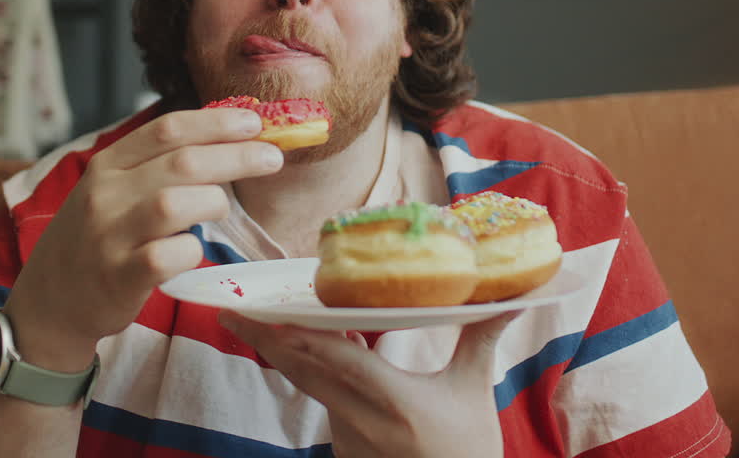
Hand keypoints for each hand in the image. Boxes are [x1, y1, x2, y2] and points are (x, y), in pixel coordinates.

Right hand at [2, 107, 284, 371]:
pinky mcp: (117, 277)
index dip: (215, 122)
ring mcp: (109, 236)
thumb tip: (224, 143)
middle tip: (271, 158)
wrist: (49, 301)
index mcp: (108, 165)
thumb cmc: (96, 240)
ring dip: (212, 201)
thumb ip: (155, 167)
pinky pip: (166, 256)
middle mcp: (105, 194)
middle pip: (181, 162)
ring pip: (174, 203)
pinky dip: (190, 250)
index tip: (253, 121)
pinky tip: (192, 250)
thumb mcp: (112, 191)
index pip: (167, 130)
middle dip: (235, 156)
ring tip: (223, 209)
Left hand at [218, 310, 520, 457]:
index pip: (341, 362)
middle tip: (230, 311)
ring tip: (250, 319)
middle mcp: (364, 423)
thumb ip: (480, 340)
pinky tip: (292, 343)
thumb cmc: (469, 450)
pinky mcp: (344, 448)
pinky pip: (320, 399)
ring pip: (308, 386)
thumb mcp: (473, 393)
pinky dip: (306, 370)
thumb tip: (508, 296)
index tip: (271, 314)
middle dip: (265, 340)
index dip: (304, 336)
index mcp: (398, 405)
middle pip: (304, 373)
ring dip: (281, 352)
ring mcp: (349, 439)